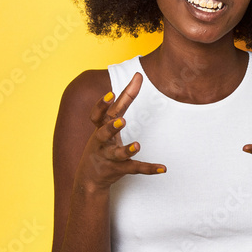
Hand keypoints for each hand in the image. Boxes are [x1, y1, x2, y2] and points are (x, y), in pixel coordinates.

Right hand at [77, 72, 165, 187]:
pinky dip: (149, 168)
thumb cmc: (103, 142)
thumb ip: (124, 100)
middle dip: (112, 128)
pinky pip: (134, 168)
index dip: (103, 104)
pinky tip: (163, 168)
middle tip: (122, 121)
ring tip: (137, 146)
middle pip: (104, 134)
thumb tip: (138, 74)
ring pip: (117, 154)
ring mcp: (109, 157)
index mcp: (101, 128)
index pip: (101, 114)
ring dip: (127, 150)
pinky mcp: (118, 169)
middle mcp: (102, 142)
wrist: (89, 177)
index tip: (111, 93)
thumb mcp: (109, 122)